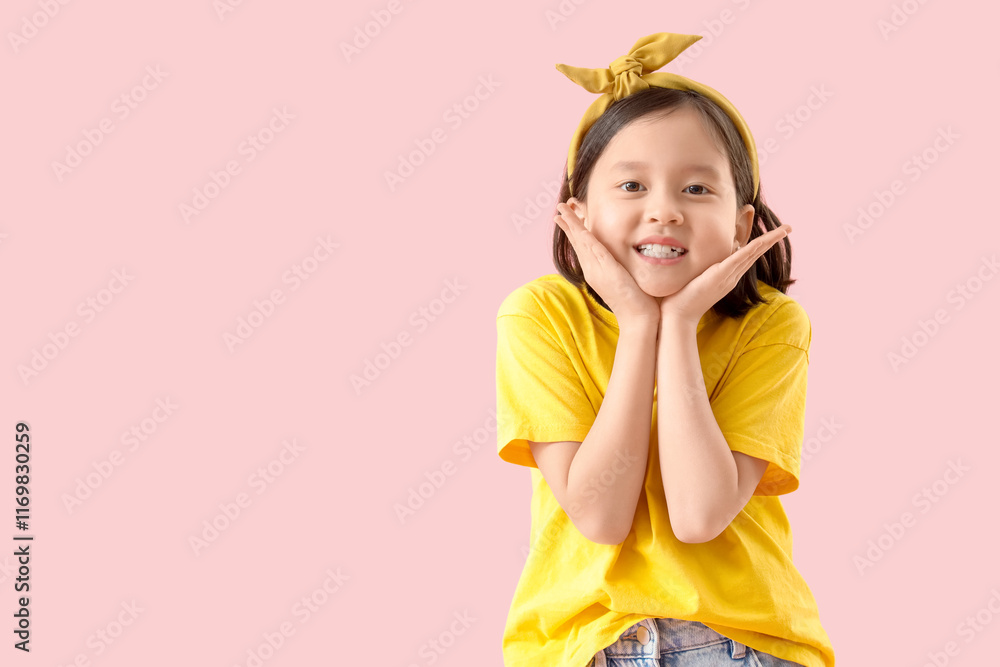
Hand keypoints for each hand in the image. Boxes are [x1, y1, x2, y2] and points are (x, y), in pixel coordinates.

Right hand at [554, 199, 659, 326]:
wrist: (638, 318)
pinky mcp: (607, 272)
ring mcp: (598, 271)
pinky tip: (580, 228)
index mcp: (597, 269)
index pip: (583, 245)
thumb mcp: (627, 277)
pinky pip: (594, 251)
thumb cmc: (638, 300)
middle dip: (568, 223)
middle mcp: (593, 269)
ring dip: (572, 226)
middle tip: (559, 206)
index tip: (567, 215)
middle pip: (577, 241)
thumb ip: (623, 265)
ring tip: (562, 211)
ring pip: (582, 243)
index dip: (574, 229)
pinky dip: (585, 239)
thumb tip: (626, 255)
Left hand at [659, 225, 792, 327]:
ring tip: (785, 230)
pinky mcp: (720, 275)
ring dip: (769, 240)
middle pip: (755, 253)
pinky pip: (740, 258)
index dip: (758, 244)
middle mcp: (731, 276)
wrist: (676, 317)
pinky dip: (753, 248)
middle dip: (771, 239)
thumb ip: (698, 268)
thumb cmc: (678, 299)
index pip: (745, 255)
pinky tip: (764, 240)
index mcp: (725, 276)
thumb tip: (694, 255)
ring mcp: (727, 276)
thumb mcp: (692, 278)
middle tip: (787, 228)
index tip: (769, 234)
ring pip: (752, 253)